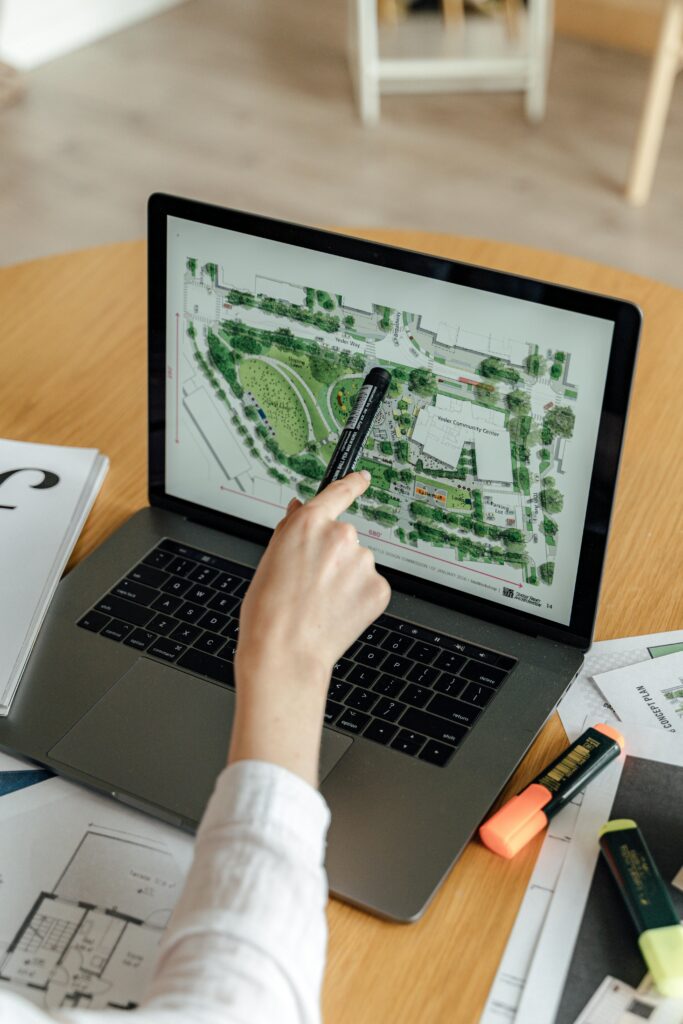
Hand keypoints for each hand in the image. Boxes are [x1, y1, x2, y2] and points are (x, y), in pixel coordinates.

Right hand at [229, 471, 390, 784]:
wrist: (285, 653)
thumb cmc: (268, 612)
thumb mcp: (270, 560)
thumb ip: (291, 531)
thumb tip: (300, 510)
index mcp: (309, 523)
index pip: (337, 492)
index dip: (351, 483)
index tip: (361, 478)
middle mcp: (341, 536)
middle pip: (343, 538)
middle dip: (333, 556)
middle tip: (311, 585)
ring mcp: (364, 562)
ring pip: (357, 564)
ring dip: (345, 579)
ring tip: (320, 604)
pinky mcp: (379, 588)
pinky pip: (369, 586)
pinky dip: (357, 598)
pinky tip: (336, 613)